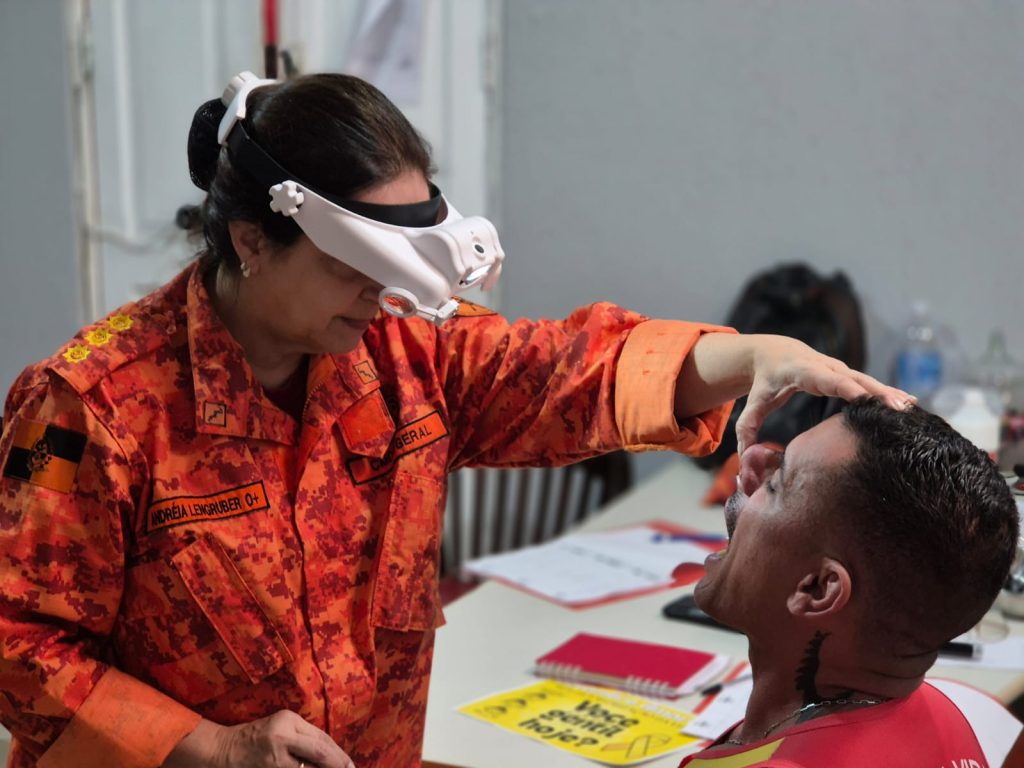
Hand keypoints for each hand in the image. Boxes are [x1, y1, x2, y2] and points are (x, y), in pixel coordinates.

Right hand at [164, 712, 355, 767]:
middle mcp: (283, 736)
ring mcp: (274, 757)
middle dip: (338, 765)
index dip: (339, 755)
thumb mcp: (281, 728)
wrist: (220, 751)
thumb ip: (303, 738)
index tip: (351, 765)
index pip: (321, 739)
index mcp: (288, 720)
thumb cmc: (254, 738)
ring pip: (308, 767)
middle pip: (319, 753)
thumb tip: (331, 755)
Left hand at [734, 335, 912, 455]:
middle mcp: (825, 367)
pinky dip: (887, 392)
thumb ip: (747, 428)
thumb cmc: (764, 382)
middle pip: (854, 379)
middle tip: (900, 407)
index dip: (846, 388)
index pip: (827, 380)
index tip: (865, 398)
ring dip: (888, 393)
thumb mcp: (754, 403)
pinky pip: (869, 384)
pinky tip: (909, 403)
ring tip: (911, 407)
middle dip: (877, 392)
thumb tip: (744, 457)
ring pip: (866, 381)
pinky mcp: (847, 375)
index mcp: (803, 372)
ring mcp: (839, 369)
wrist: (774, 352)